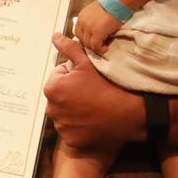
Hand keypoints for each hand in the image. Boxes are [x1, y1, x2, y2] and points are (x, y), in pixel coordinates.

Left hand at [43, 33, 144, 150]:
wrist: (126, 114)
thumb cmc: (106, 85)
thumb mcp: (87, 63)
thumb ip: (69, 48)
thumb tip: (54, 36)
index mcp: (52, 88)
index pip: (58, 76)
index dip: (73, 75)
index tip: (87, 78)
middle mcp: (51, 109)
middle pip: (59, 96)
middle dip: (70, 92)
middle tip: (91, 92)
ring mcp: (61, 127)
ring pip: (64, 113)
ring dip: (73, 109)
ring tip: (93, 105)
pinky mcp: (71, 140)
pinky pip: (71, 130)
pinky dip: (79, 125)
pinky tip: (93, 119)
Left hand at [74, 1, 122, 53]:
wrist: (117, 2)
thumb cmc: (111, 5)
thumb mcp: (96, 11)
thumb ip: (91, 20)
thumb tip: (93, 30)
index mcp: (81, 16)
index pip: (78, 32)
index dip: (85, 38)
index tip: (92, 41)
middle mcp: (83, 22)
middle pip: (81, 40)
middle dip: (90, 44)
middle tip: (98, 45)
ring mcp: (89, 28)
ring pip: (88, 45)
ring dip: (95, 48)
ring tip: (103, 47)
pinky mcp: (97, 32)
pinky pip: (96, 46)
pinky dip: (101, 49)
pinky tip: (106, 48)